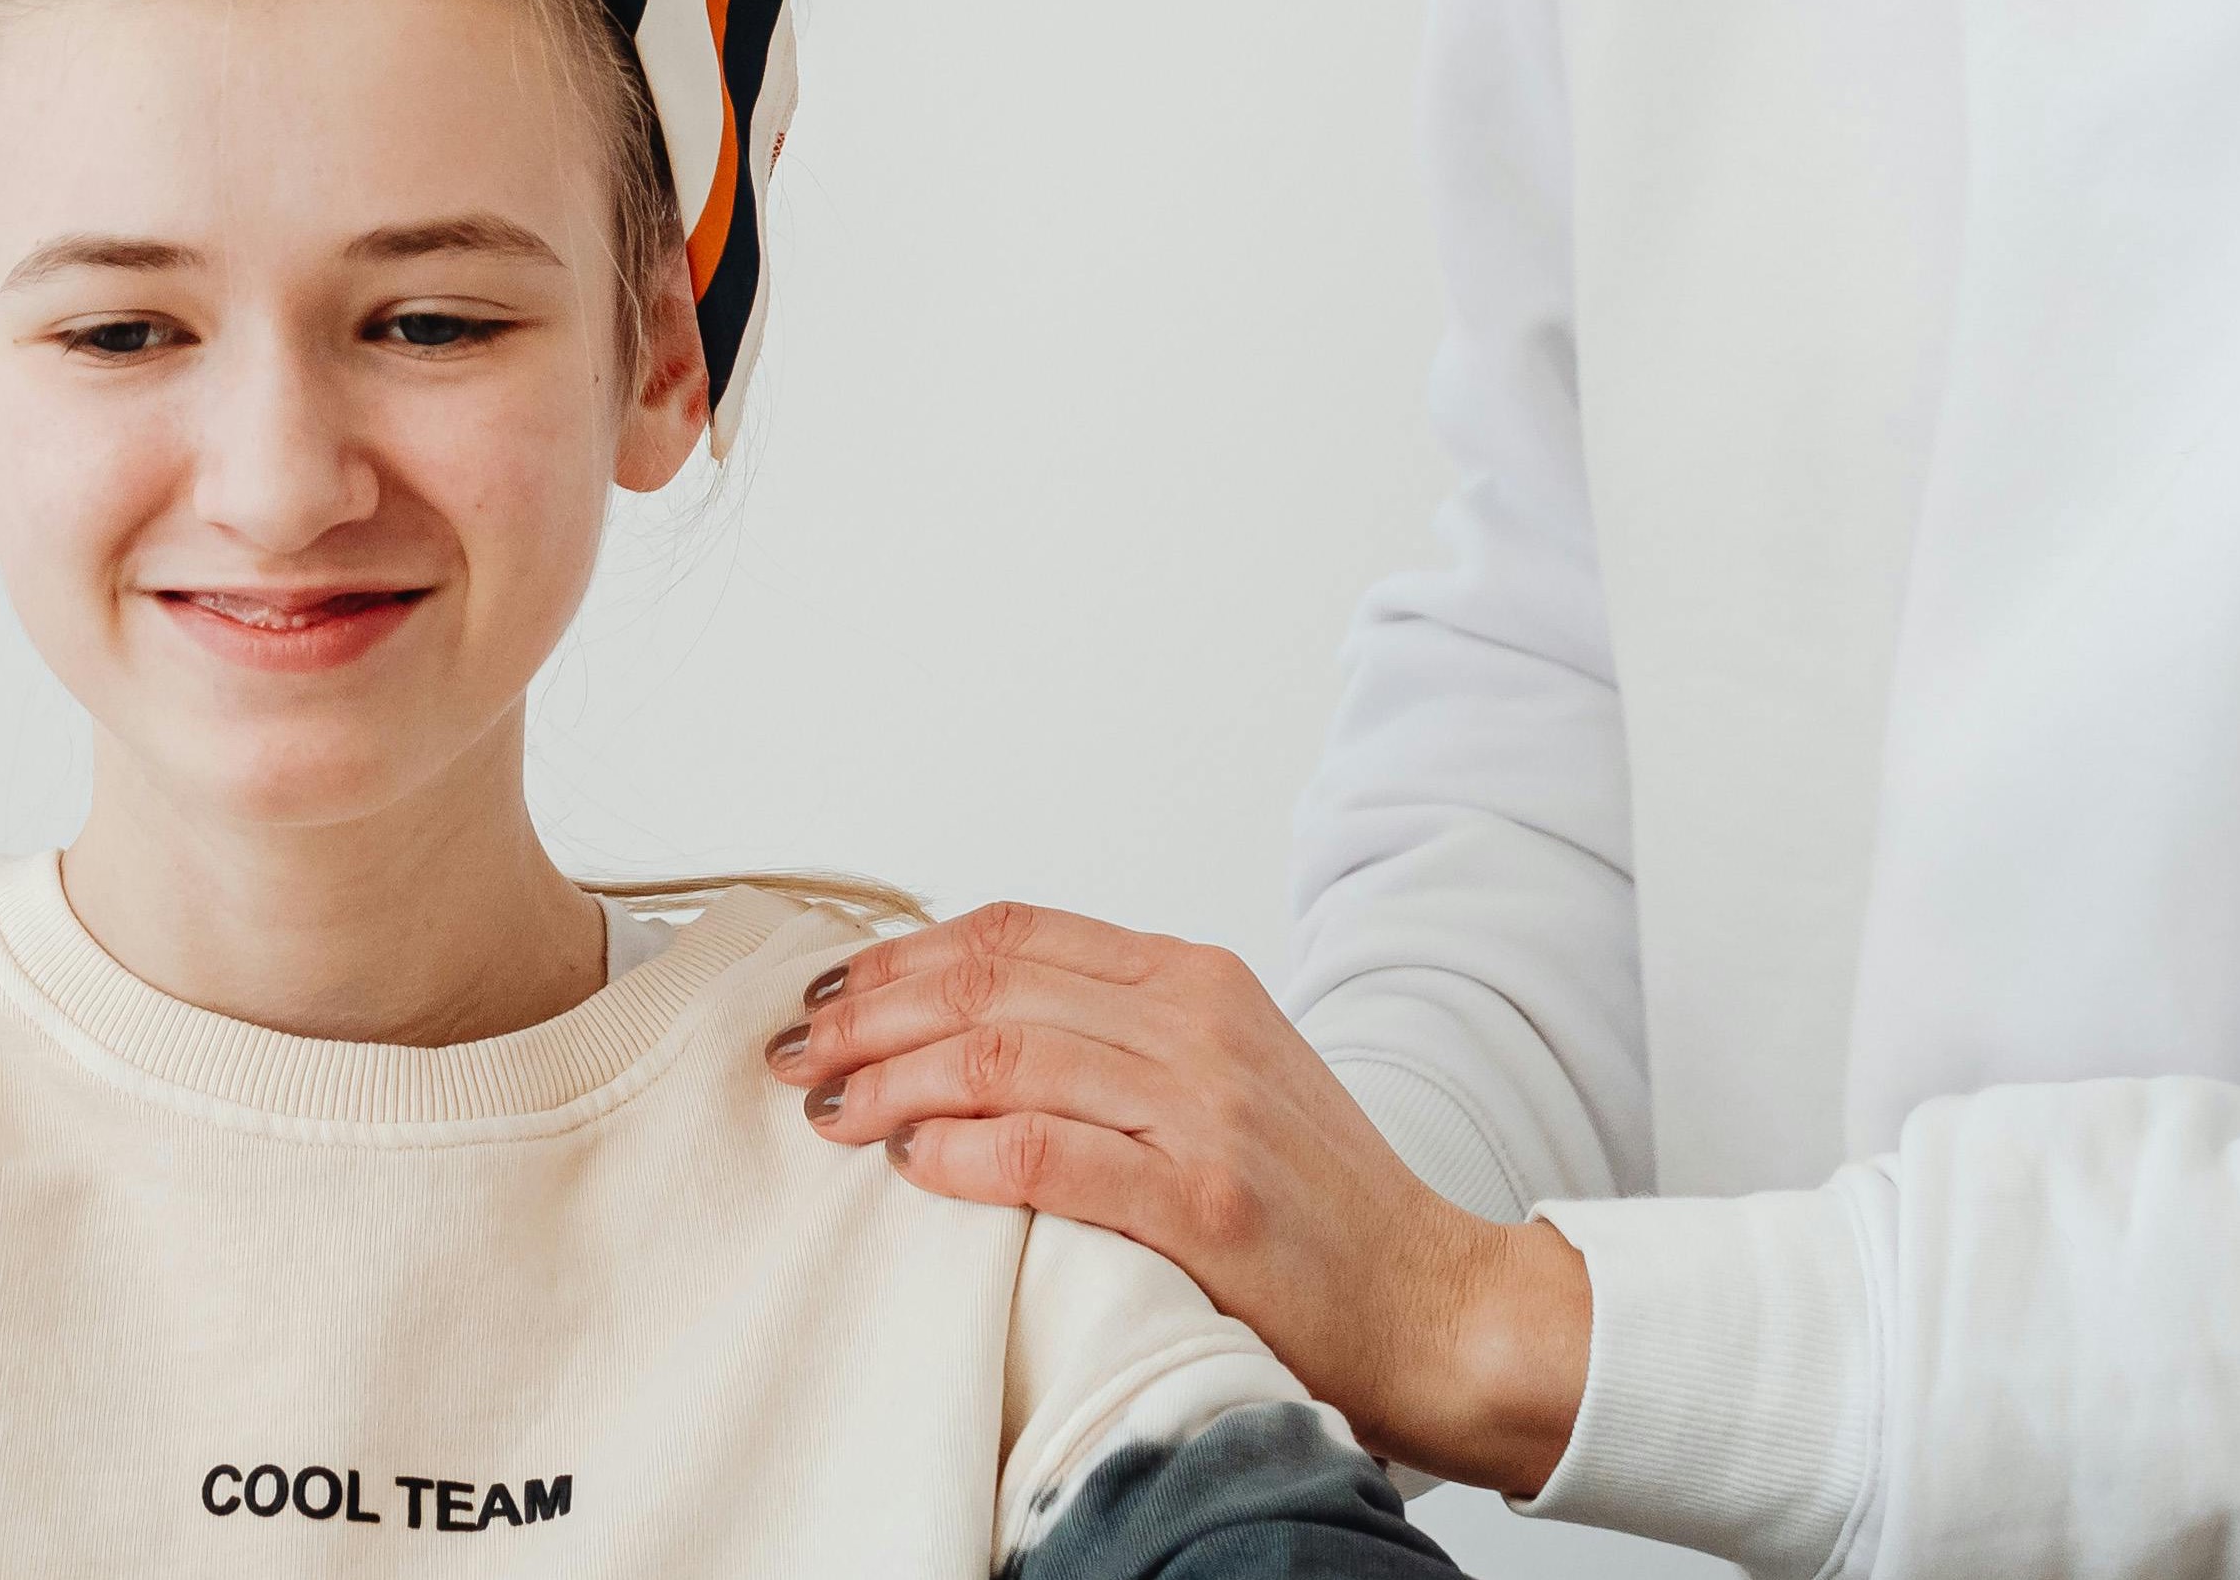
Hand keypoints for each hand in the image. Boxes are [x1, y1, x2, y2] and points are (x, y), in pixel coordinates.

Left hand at [764, 898, 1593, 1496]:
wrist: (1436, 1307)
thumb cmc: (1321, 1210)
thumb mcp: (1226, 1078)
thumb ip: (1120, 1036)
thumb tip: (969, 1026)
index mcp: (1198, 980)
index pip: (1016, 932)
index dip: (904, 954)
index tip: (832, 993)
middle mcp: (1198, 1024)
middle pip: (992, 981)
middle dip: (874, 1012)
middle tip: (802, 1055)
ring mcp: (1203, 1110)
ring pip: (1002, 1055)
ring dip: (893, 1081)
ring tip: (833, 1113)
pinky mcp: (1204, 1204)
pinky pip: (1049, 1153)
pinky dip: (964, 1151)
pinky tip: (915, 1163)